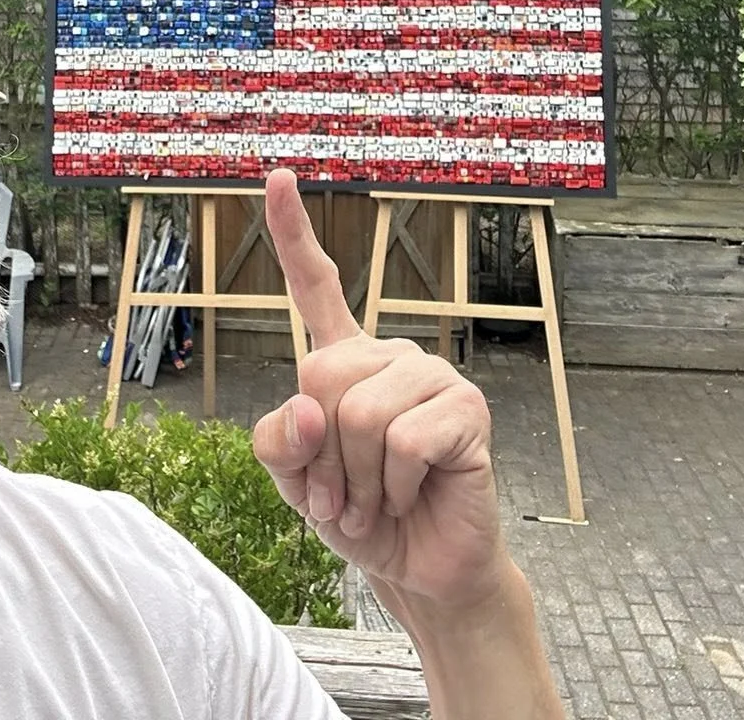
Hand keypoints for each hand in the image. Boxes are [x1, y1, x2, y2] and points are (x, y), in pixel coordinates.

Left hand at [251, 168, 510, 610]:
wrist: (415, 568)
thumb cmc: (356, 514)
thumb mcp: (293, 480)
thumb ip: (279, 439)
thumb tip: (314, 406)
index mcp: (344, 360)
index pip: (314, 286)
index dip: (292, 233)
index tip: (277, 176)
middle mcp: (389, 356)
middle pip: (320, 375)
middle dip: (320, 454)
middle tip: (341, 492)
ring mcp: (431, 377)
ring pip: (359, 413)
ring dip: (355, 479)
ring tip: (374, 499)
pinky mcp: (466, 410)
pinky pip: (403, 442)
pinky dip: (391, 487)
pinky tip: (409, 495)